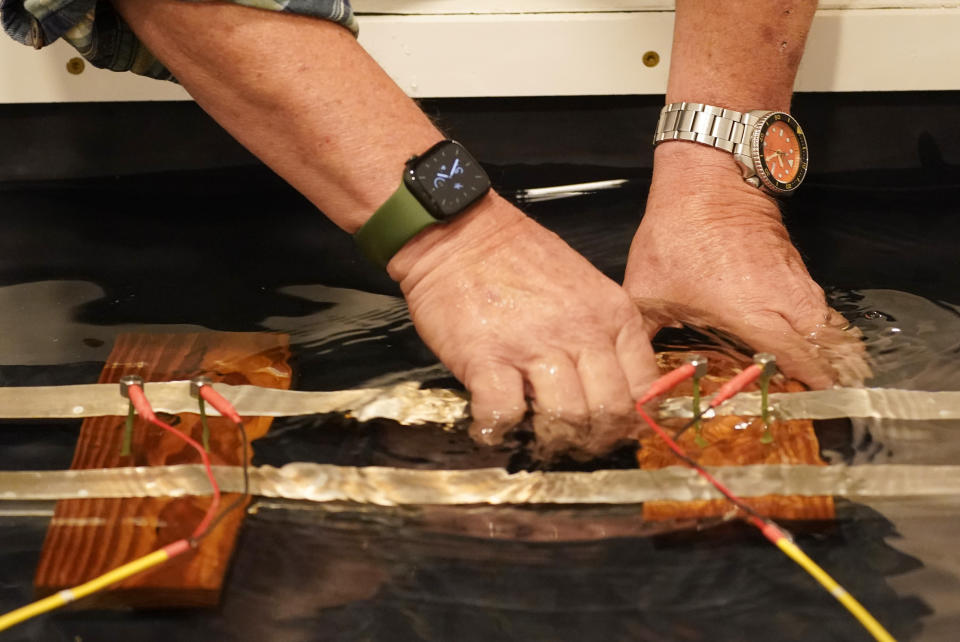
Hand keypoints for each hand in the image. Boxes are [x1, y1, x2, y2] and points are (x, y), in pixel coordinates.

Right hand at [389, 194, 660, 456]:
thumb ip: (602, 332)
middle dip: (595, 438)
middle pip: (609, 411)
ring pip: (566, 418)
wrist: (460, 232)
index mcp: (611, 314)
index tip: (617, 429)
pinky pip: (504, 414)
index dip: (632, 420)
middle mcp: (581, 332)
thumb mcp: (585, 286)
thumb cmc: (518, 259)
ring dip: (552, 439)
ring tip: (537, 435)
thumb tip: (608, 386)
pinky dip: (499, 431)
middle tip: (576, 441)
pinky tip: (493, 426)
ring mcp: (534, 346)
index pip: (644, 386)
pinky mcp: (487, 358)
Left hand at [624, 144, 868, 388]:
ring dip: (828, 353)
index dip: (809, 385)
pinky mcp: (796, 267)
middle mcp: (784, 299)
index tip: (811, 407)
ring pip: (827, 326)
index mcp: (751, 311)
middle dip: (828, 376)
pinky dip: (818, 329)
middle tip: (818, 402)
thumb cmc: (676, 234)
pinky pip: (817, 307)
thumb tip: (633, 371)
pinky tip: (807, 345)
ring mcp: (795, 280)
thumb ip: (642, 337)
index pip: (798, 359)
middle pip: (826, 347)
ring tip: (821, 381)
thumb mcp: (646, 291)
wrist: (706, 177)